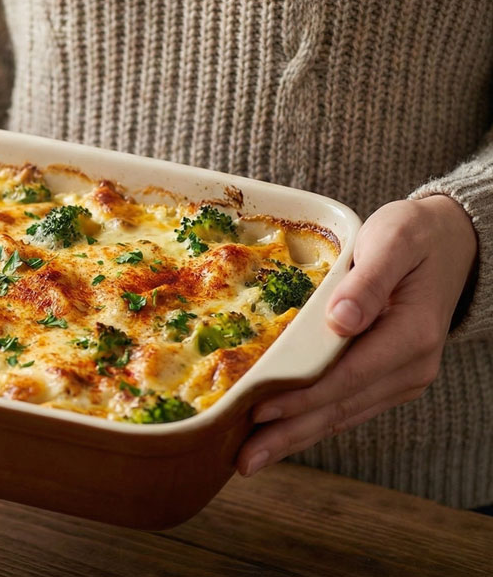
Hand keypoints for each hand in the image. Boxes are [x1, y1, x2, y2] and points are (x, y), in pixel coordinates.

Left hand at [237, 195, 476, 475]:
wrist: (450, 243)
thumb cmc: (413, 235)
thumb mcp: (394, 241)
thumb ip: (368, 280)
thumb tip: (342, 319)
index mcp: (412, 334)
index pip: (348, 377)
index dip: (303, 398)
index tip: (260, 411)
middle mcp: (411, 366)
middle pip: (340, 408)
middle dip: (289, 435)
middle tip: (245, 460)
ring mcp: (401, 377)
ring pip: (341, 416)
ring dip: (296, 438)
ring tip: (252, 459)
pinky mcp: (388, 379)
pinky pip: (346, 407)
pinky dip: (312, 423)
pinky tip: (281, 435)